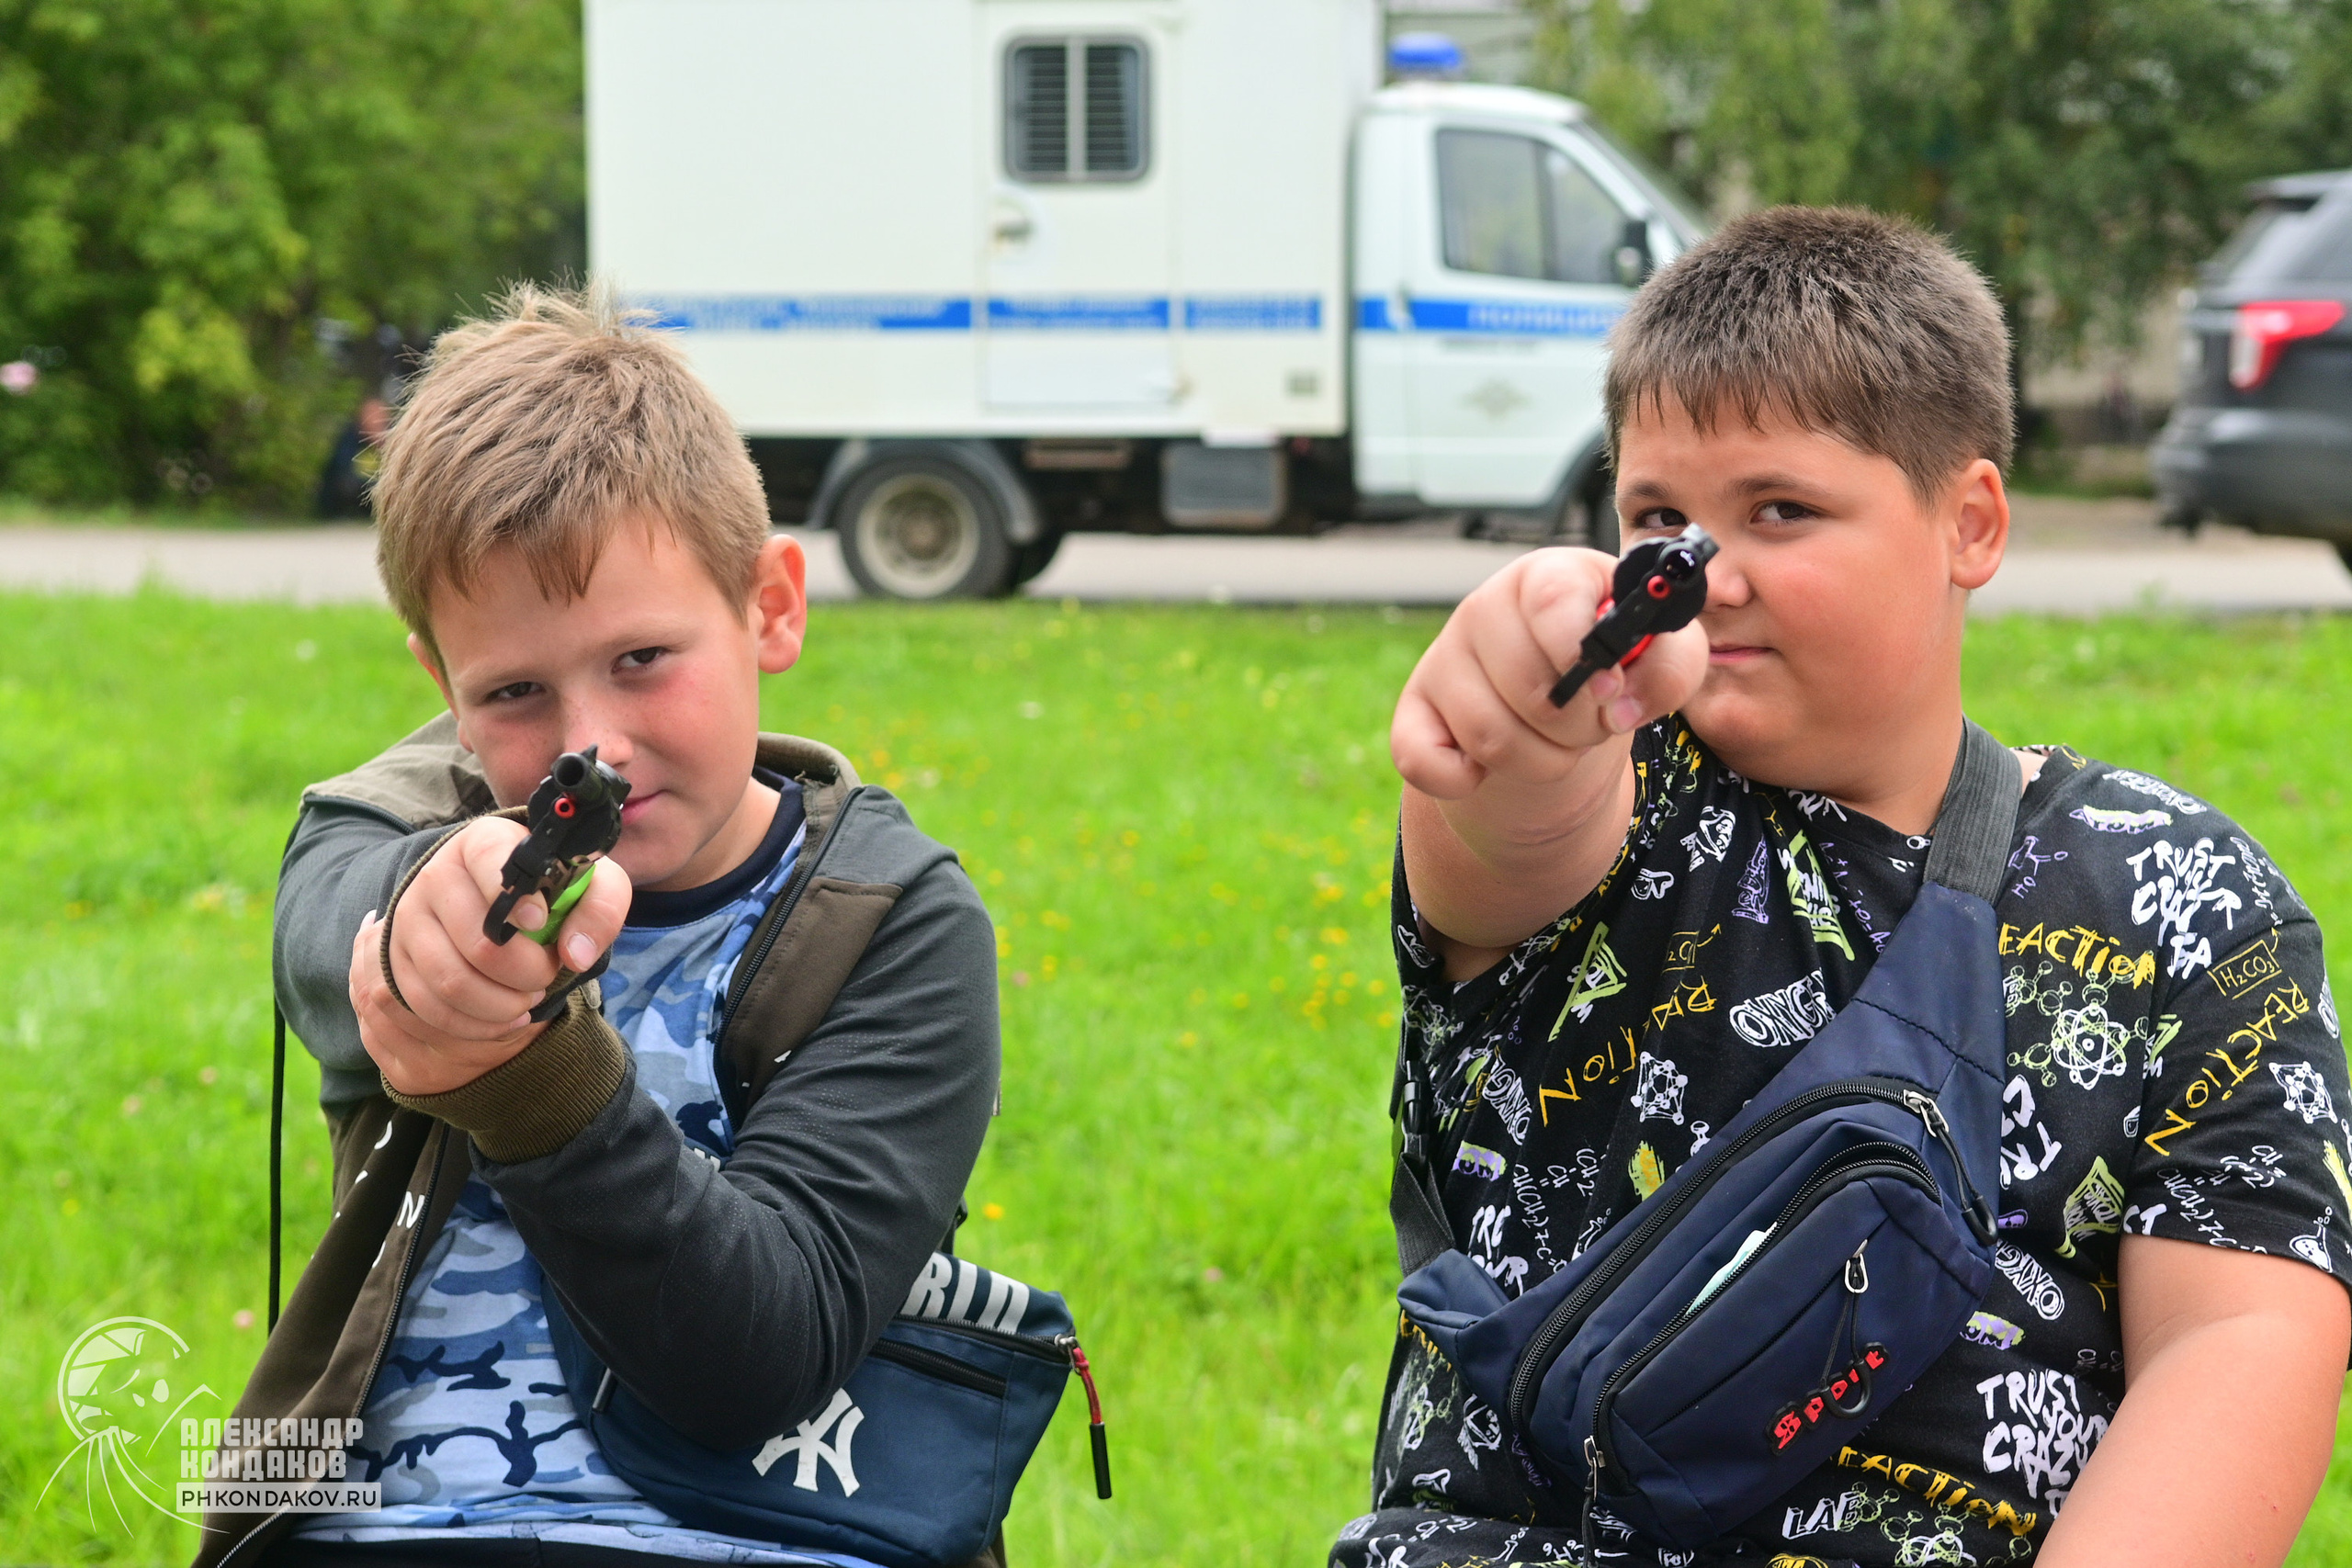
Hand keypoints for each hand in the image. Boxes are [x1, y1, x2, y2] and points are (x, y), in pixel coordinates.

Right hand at [352, 817, 631, 1096]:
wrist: (503, 903)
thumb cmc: (551, 890)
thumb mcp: (592, 885)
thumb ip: (600, 908)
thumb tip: (576, 955)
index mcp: (484, 843)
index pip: (492, 862)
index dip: (518, 901)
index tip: (540, 923)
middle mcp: (436, 876)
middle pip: (479, 944)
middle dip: (526, 973)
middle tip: (546, 973)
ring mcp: (409, 919)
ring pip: (451, 983)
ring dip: (502, 1005)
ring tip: (528, 997)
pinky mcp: (395, 960)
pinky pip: (428, 1008)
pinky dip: (475, 1025)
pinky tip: (505, 1016)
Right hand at [1392, 546, 1710, 800]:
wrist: (1559, 696)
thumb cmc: (1616, 663)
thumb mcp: (1666, 656)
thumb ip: (1670, 667)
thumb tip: (1616, 704)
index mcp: (1549, 578)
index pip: (1551, 600)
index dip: (1581, 652)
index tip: (1609, 684)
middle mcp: (1485, 608)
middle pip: (1528, 687)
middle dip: (1579, 727)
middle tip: (1591, 720)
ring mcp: (1442, 660)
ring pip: (1490, 738)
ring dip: (1544, 763)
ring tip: (1558, 743)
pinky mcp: (1413, 712)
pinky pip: (1424, 763)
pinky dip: (1464, 782)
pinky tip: (1489, 768)